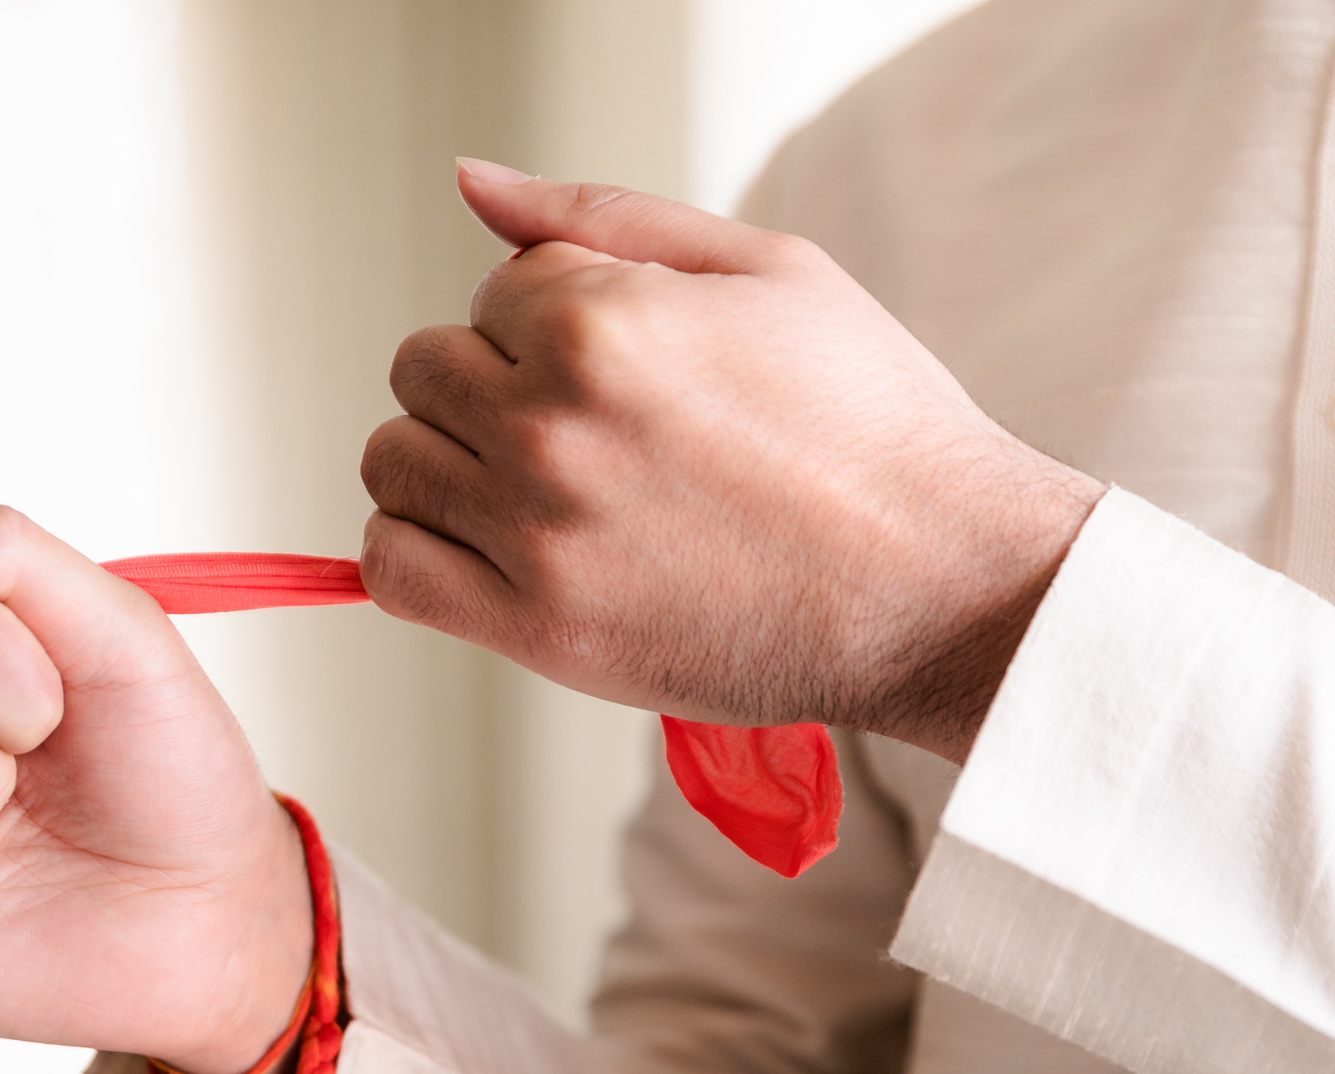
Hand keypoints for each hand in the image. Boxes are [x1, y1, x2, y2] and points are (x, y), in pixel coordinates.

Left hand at [360, 160, 1103, 762]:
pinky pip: (393, 570)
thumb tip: (471, 181)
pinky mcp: (539, 630)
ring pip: (393, 464)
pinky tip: (491, 547)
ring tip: (538, 486)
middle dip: (488, 382)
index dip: (550, 322)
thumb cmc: (871, 428)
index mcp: (600, 321)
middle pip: (422, 370)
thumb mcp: (765, 269)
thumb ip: (598, 216)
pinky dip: (419, 552)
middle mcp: (551, 425)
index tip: (622, 370)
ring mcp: (537, 534)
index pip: (490, 292)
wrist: (941, 587)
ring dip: (446, 464)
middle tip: (582, 428)